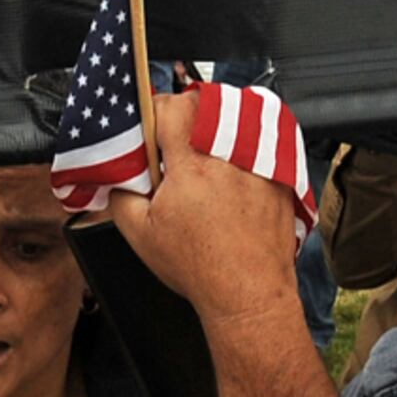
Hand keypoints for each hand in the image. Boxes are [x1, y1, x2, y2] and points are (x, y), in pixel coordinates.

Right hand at [102, 87, 302, 330]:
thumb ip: (120, 196)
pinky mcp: (279, 175)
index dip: (155, 112)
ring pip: (235, 116)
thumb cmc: (202, 268)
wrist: (248, 292)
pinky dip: (243, 148)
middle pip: (205, 104)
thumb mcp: (141, 236)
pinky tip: (231, 173)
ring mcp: (259, 164)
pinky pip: (260, 141)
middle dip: (186, 115)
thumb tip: (117, 177)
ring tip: (205, 157)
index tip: (151, 129)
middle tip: (175, 143)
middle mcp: (229, 157)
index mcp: (192, 166)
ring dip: (216, 126)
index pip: (170, 108)